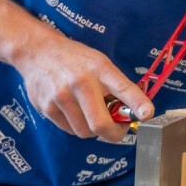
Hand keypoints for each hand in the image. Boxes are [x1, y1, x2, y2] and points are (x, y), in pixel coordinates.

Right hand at [18, 35, 151, 141]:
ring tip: (92, 115)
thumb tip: (135, 112)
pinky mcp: (46, 107)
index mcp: (100, 69)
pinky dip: (77, 126)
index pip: (123, 88)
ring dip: (93, 130)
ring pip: (85, 132)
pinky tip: (75, 111)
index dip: (137, 104)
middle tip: (119, 129)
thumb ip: (117, 86)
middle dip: (114, 133)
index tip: (147, 115)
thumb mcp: (100, 63)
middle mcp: (81, 83)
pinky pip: (69, 130)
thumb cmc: (76, 60)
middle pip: (101, 124)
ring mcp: (61, 96)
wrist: (38, 52)